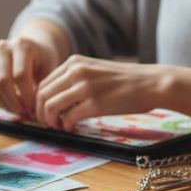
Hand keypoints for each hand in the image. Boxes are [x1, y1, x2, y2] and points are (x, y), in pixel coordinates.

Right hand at [0, 36, 61, 117]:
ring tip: (19, 112)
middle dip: (14, 102)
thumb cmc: (42, 59)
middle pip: (2, 81)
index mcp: (22, 45)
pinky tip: (10, 106)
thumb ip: (43, 86)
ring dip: (5, 104)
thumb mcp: (49, 68)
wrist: (31, 49)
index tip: (33, 109)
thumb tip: (36, 110)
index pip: (20, 75)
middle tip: (24, 113)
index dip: (26, 96)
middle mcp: (3, 48)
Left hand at [34, 56, 171, 129]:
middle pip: (41, 95)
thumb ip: (74, 79)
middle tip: (49, 124)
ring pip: (49, 107)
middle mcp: (76, 71)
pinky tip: (73, 128)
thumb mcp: (94, 71)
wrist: (151, 83)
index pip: (43, 83)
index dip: (39, 102)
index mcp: (74, 62)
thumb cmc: (125, 81)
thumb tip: (54, 99)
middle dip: (40, 114)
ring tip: (60, 127)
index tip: (45, 114)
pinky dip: (66, 126)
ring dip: (50, 122)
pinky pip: (67, 118)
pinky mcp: (94, 104)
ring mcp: (85, 87)